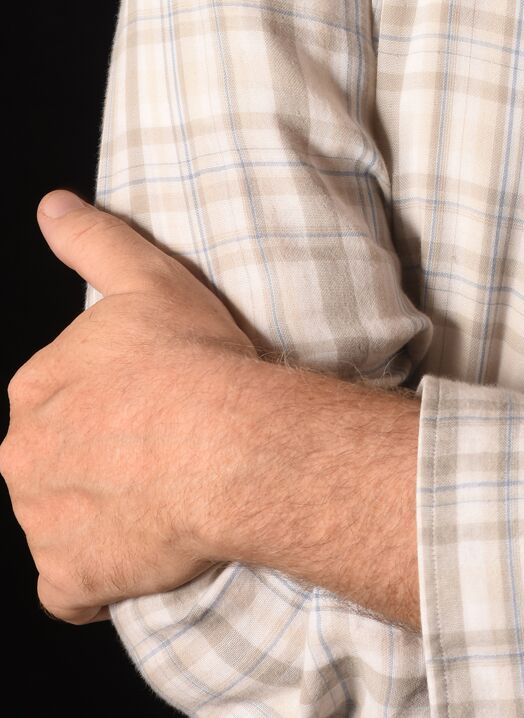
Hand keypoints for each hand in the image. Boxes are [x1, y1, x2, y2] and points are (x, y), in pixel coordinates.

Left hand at [1, 190, 258, 623]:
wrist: (228, 446)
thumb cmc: (194, 360)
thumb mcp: (146, 280)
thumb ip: (92, 242)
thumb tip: (50, 208)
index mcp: (33, 389)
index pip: (54, 398)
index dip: (105, 399)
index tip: (148, 399)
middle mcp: (22, 457)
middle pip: (49, 462)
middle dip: (92, 460)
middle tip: (158, 451)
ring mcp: (41, 524)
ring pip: (59, 521)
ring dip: (98, 516)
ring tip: (159, 498)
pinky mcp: (70, 579)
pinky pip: (71, 589)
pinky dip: (94, 580)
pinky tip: (135, 553)